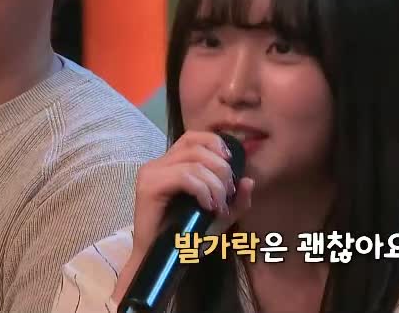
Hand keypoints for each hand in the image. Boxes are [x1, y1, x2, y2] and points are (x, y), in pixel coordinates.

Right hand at [113, 131, 253, 301]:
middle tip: (227, 194)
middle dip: (220, 168)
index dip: (215, 144)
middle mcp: (159, 164)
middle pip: (196, 146)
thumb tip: (249, 180)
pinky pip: (184, 176)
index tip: (231, 164)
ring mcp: (151, 173)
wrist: (161, 260)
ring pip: (193, 162)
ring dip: (214, 183)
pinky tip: (207, 206)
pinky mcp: (149, 186)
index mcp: (171, 163)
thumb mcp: (219, 217)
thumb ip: (237, 201)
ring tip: (219, 205)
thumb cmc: (186, 238)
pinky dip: (202, 189)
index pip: (194, 137)